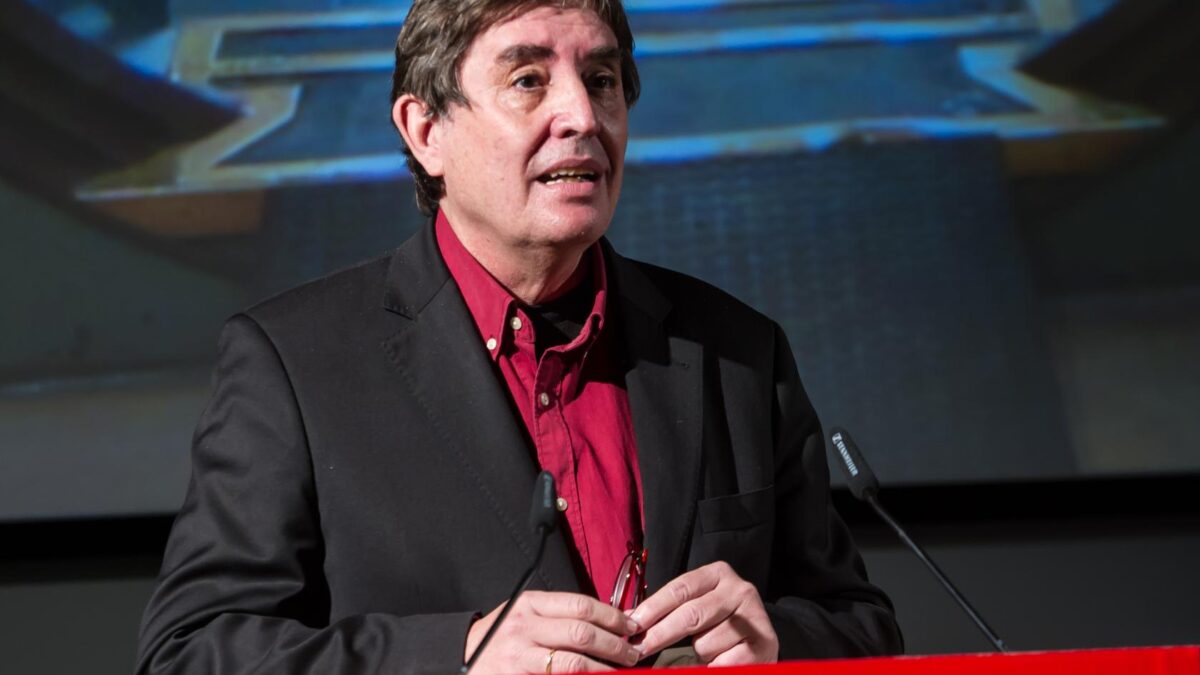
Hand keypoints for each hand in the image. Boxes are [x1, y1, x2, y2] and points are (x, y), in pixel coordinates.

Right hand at [465, 591, 642, 673]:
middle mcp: (525, 627)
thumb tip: (612, 619)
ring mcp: (520, 655)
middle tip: (632, 654)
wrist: (461, 658)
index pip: (581, 605)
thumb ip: (561, 615)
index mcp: (530, 604)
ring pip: (573, 662)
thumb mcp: (526, 614)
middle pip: (581, 633)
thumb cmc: (502, 636)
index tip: (631, 626)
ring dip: (603, 669)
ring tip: (619, 671)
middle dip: (614, 645)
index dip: (612, 617)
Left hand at [629, 561, 777, 666]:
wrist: (759, 643)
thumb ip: (666, 611)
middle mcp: (739, 589)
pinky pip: (723, 662)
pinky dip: (714, 666)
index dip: (653, 608)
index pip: (680, 589)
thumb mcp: (695, 607)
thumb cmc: (719, 624)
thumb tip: (628, 618)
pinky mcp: (763, 644)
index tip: (632, 624)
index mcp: (718, 574)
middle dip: (659, 634)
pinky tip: (722, 660)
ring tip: (710, 649)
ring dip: (698, 652)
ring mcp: (754, 616)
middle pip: (690, 614)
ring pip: (706, 642)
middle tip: (638, 650)